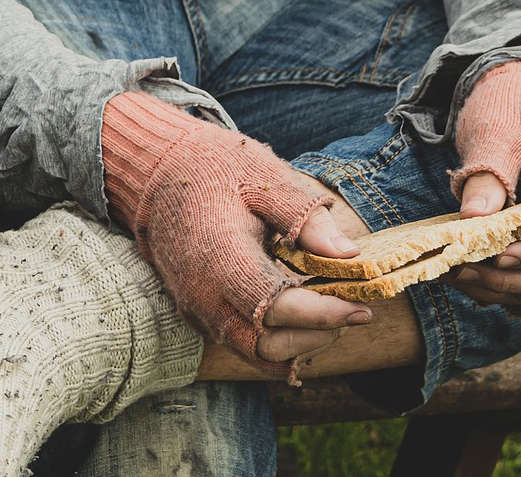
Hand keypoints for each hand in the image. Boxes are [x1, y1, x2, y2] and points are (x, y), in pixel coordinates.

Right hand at [101, 92, 367, 382]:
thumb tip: (348, 256)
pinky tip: (303, 318)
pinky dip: (277, 341)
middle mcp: (203, 294)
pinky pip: (240, 342)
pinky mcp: (197, 311)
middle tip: (352, 312)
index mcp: (221, 258)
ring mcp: (196, 307)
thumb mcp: (265, 179)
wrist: (158, 172)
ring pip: (253, 352)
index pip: (277, 308)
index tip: (362, 309)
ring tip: (332, 315)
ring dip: (298, 344)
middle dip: (317, 336)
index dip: (324, 315)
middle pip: (268, 345)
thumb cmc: (216, 169)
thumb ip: (306, 220)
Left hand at [447, 58, 520, 315]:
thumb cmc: (516, 104)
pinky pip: (518, 270)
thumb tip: (473, 219)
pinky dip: (491, 279)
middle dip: (502, 278)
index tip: (491, 257)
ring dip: (492, 285)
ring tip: (449, 275)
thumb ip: (489, 174)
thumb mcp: (501, 131)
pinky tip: (457, 273)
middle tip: (455, 270)